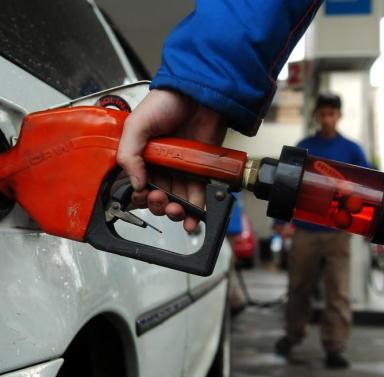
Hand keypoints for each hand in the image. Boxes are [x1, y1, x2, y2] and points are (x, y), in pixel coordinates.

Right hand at [117, 89, 226, 231]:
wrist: (199, 95)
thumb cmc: (167, 103)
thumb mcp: (137, 125)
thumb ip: (129, 154)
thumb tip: (135, 183)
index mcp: (142, 157)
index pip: (137, 186)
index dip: (140, 196)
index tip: (144, 194)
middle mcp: (161, 166)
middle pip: (157, 197)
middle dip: (157, 205)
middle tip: (161, 200)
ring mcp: (181, 169)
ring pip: (176, 200)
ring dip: (175, 212)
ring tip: (176, 210)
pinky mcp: (199, 170)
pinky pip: (197, 195)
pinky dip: (195, 210)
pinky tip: (192, 218)